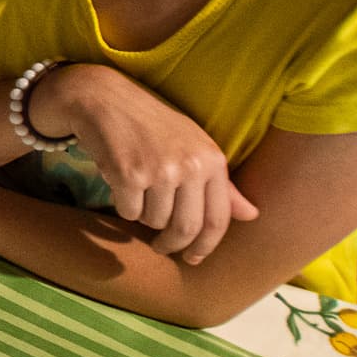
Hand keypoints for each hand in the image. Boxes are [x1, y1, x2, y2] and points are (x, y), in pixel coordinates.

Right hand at [38, 64, 260, 261]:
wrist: (104, 98)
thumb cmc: (153, 124)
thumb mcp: (195, 147)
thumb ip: (223, 185)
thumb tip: (252, 215)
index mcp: (212, 159)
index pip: (218, 219)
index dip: (206, 246)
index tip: (193, 258)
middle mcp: (190, 165)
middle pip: (185, 228)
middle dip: (172, 245)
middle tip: (162, 248)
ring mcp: (159, 170)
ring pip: (154, 221)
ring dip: (143, 215)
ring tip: (138, 192)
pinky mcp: (128, 174)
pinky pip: (128, 211)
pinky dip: (123, 204)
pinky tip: (120, 182)